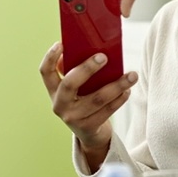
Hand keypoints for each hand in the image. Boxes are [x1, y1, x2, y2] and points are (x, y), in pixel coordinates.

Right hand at [39, 42, 137, 159]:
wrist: (89, 133)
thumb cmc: (84, 100)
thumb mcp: (76, 88)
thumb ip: (77, 70)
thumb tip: (89, 49)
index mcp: (54, 90)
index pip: (45, 72)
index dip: (50, 57)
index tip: (60, 43)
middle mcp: (60, 104)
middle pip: (70, 84)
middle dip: (87, 68)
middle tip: (103, 57)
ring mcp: (73, 118)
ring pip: (97, 99)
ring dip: (117, 85)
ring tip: (132, 75)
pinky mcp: (88, 127)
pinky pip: (107, 111)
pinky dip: (119, 99)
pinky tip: (127, 90)